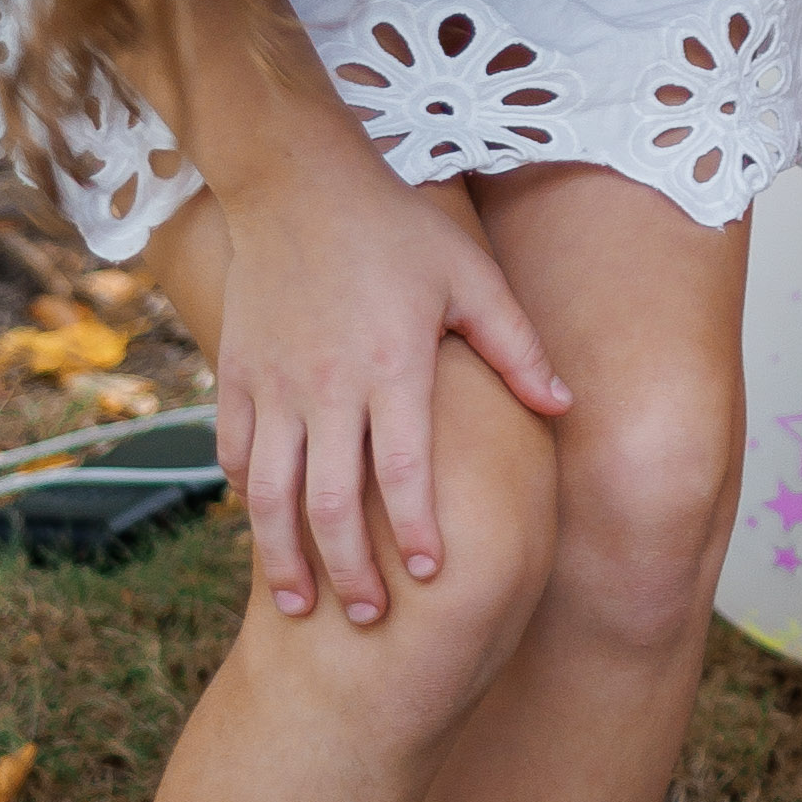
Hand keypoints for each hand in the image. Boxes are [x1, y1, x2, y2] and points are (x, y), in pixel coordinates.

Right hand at [202, 132, 561, 624]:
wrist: (298, 183)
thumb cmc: (398, 228)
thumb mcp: (471, 276)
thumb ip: (516, 346)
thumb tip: (565, 407)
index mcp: (393, 365)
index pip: (407, 469)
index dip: (419, 528)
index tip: (432, 576)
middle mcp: (328, 386)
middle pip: (334, 502)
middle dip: (351, 569)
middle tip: (371, 618)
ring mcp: (275, 385)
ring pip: (272, 495)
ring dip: (286, 557)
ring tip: (301, 607)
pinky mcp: (237, 376)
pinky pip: (238, 455)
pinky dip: (250, 500)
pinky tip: (266, 531)